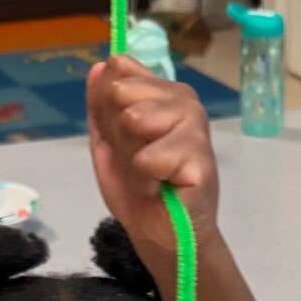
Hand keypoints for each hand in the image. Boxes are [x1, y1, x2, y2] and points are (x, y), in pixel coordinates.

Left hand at [86, 55, 219, 265]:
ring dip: (132, 157)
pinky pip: (148, 157)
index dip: (107, 109)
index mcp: (162, 92)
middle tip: (137, 160)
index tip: (121, 138)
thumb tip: (100, 65)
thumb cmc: (138, 188)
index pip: (118, 69)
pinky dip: (146, 180)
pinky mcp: (200, 156)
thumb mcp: (108, 141)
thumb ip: (103, 104)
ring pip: (134, 120)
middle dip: (118, 134)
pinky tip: (163, 187)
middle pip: (121, 92)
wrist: (160, 235)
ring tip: (151, 174)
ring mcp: (195, 125)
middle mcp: (183, 100)